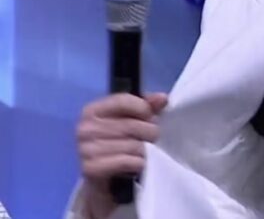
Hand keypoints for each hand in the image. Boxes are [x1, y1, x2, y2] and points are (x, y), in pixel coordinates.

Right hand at [76, 92, 167, 217]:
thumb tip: (162, 98)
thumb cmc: (120, 144)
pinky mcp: (90, 169)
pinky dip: (139, 163)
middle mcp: (84, 128)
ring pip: (132, 145)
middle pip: (131, 125)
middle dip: (150, 132)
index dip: (144, 109)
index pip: (123, 101)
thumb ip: (148, 106)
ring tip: (144, 152)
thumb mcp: (133, 120)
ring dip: (145, 150)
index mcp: (92, 111)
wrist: (105, 181)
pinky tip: (138, 164)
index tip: (151, 117)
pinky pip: (127, 162)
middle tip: (151, 139)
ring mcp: (85, 149)